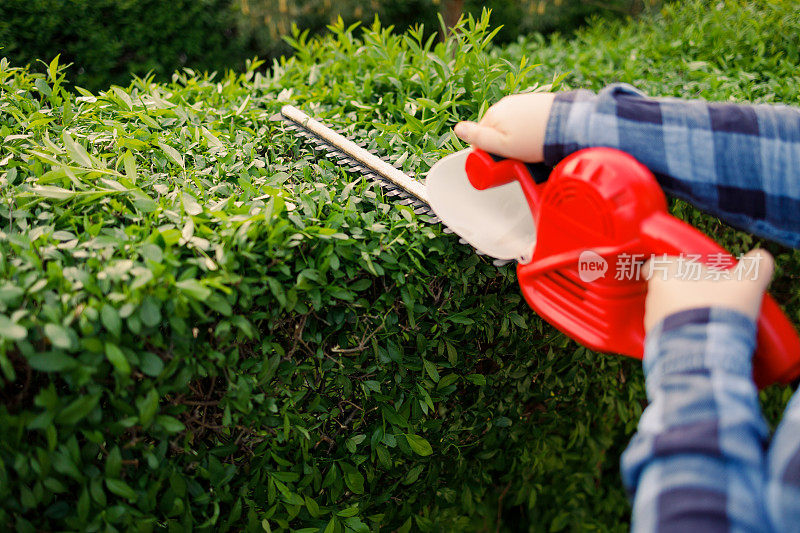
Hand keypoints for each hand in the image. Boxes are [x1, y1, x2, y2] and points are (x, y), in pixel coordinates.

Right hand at [454, 92, 555, 161]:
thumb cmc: (536, 139)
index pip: (480, 137)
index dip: (488, 154)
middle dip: (504, 146)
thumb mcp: (502, 145)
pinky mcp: (538, 103)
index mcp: (494, 114)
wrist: (569, 126)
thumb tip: (457, 129)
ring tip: (531, 151)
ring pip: (512, 126)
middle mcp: (507, 104)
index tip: (500, 164)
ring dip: (517, 139)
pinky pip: (527, 121)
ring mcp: (523, 102)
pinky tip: (539, 140)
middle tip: (517, 160)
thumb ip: (478, 137)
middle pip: (497, 131)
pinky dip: (530, 131)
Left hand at [643, 249, 774, 331]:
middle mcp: (654, 293)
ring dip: (680, 314)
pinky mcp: (653, 340)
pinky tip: (699, 337)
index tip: (682, 273)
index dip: (667, 268)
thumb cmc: (720, 310)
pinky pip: (665, 333)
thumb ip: (755, 266)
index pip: (656, 264)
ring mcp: (651, 318)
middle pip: (664, 288)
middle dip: (681, 292)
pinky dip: (679, 333)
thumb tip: (761, 258)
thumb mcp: (747, 283)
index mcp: (668, 272)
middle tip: (706, 299)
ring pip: (664, 311)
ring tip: (706, 321)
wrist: (703, 351)